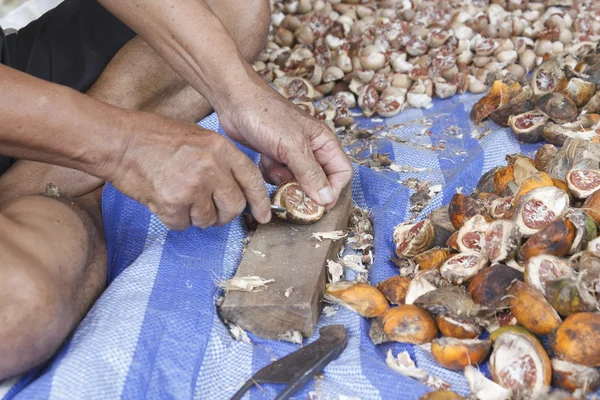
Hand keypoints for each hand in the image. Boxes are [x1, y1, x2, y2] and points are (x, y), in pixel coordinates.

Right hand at [106, 114, 270, 229]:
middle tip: (211, 211)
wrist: (120, 141)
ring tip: (180, 198)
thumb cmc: (156, 138)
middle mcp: (211, 167)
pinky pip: (183, 225)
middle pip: (234, 206)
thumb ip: (221, 161)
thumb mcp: (199, 138)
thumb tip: (237, 189)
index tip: (263, 216)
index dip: (260, 201)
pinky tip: (164, 201)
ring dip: (196, 217)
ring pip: (208, 220)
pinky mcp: (172, 203)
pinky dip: (174, 219)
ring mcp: (192, 186)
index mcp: (221, 148)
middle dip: (224, 215)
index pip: (252, 180)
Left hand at [217, 76, 352, 207]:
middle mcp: (312, 149)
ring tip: (274, 169)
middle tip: (291, 194)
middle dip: (306, 189)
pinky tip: (264, 162)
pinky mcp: (275, 156)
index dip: (334, 190)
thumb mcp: (292, 146)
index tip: (319, 206)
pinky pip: (280, 176)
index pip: (342, 172)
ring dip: (286, 182)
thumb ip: (311, 173)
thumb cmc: (266, 115)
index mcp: (324, 141)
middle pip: (320, 181)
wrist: (234, 101)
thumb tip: (326, 198)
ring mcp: (292, 153)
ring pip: (298, 181)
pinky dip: (272, 174)